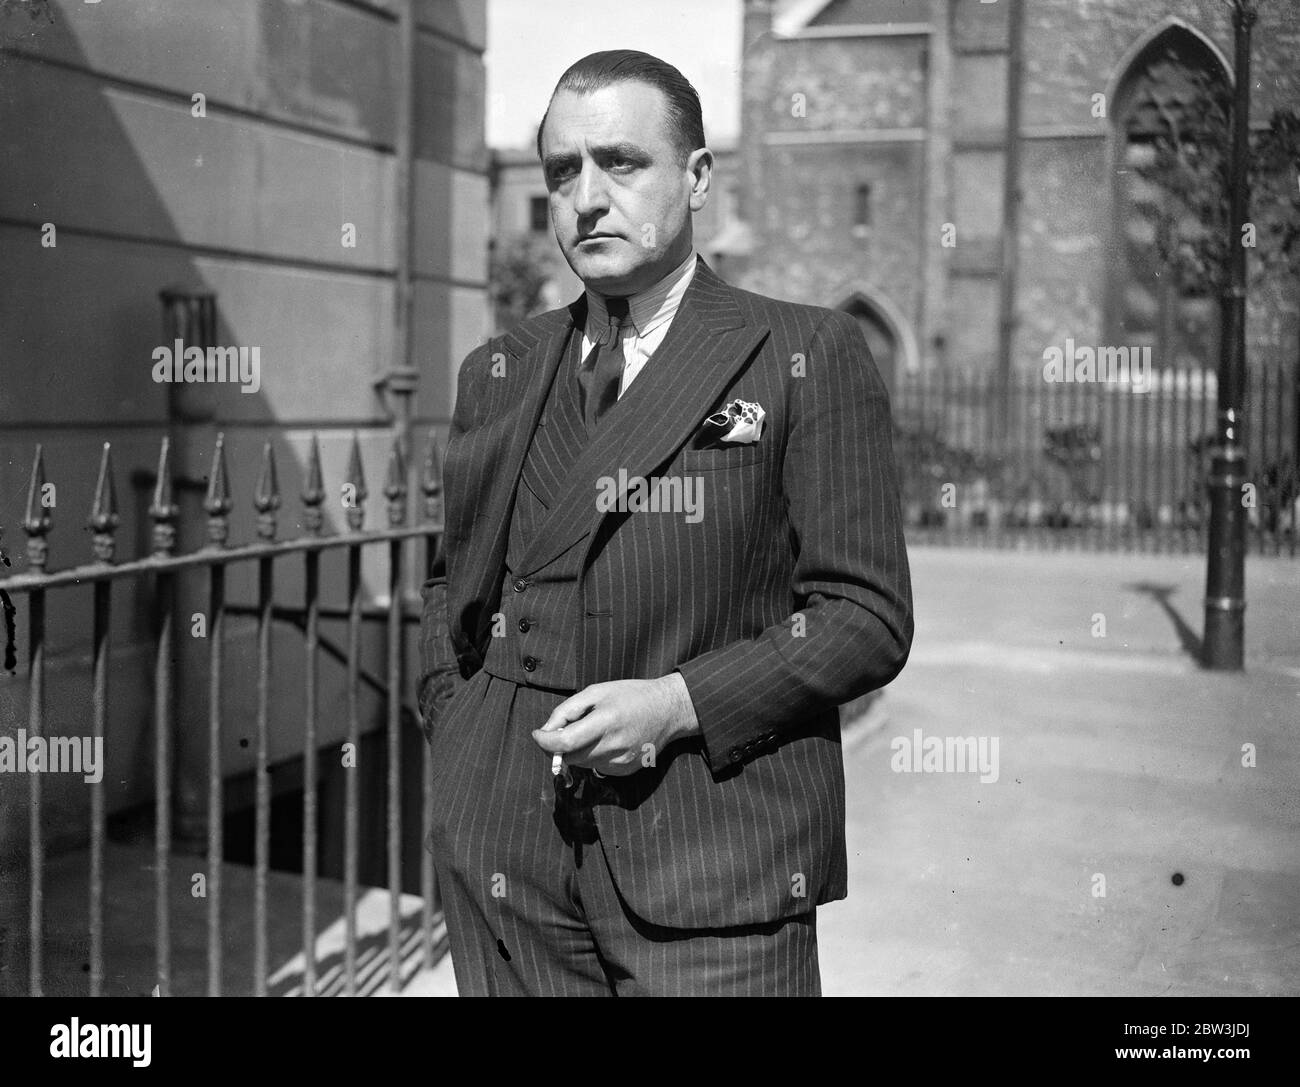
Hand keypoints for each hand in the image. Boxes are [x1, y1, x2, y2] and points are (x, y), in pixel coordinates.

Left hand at [531, 674, 698, 776]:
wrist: (668, 710)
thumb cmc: (631, 695)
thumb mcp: (597, 691)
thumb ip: (567, 710)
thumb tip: (545, 731)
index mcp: (607, 721)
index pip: (566, 742)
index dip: (545, 741)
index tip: (537, 734)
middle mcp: (615, 746)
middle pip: (571, 757)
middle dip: (559, 746)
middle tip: (565, 729)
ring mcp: (622, 763)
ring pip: (583, 764)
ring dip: (578, 751)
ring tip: (592, 731)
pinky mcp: (627, 772)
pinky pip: (597, 768)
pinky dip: (593, 757)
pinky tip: (607, 741)